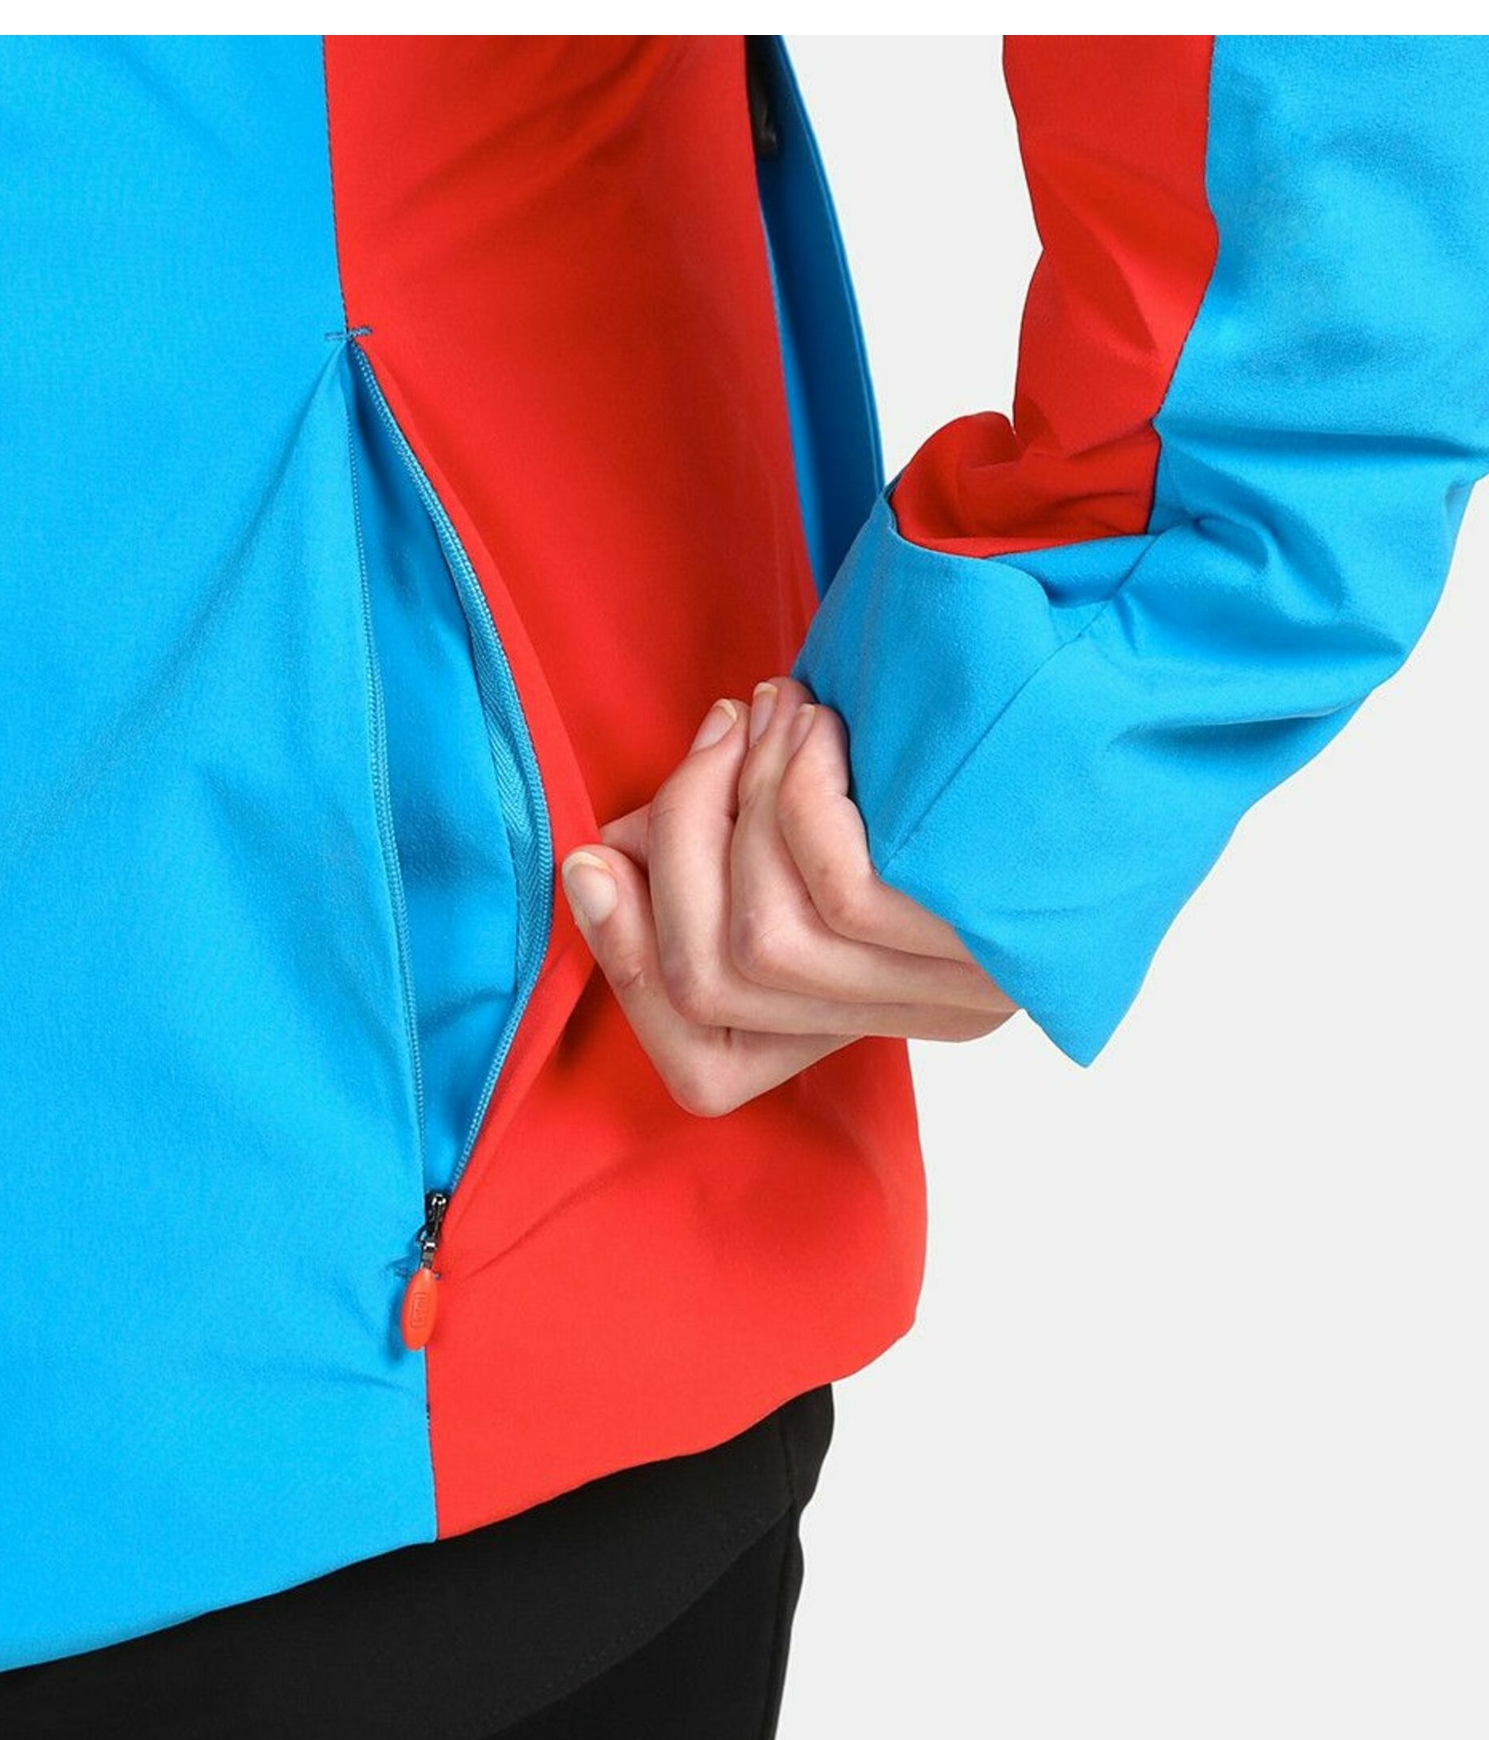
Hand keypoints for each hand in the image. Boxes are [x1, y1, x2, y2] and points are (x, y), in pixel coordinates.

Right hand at [557, 676, 1016, 1116]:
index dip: (628, 962)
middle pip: (714, 981)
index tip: (603, 851)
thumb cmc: (969, 739)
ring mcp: (964, 992)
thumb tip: (595, 870)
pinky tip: (820, 729)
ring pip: (764, 940)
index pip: (704, 1070)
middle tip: (716, 731)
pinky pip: (833, 889)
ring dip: (735, 807)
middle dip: (678, 841)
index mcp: (880, 1024)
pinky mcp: (991, 942)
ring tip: (773, 714)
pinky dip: (795, 798)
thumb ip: (723, 855)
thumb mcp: (836, 814)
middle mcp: (922, 1026)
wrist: (1145, 670)